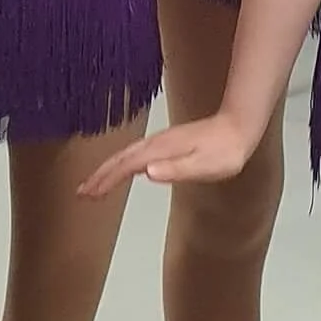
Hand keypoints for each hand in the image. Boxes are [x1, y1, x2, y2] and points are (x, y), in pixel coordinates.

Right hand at [80, 109, 256, 197]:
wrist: (238, 126)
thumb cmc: (225, 152)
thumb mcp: (205, 167)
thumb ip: (177, 170)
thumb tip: (147, 172)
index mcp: (161, 150)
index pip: (126, 166)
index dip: (107, 179)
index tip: (89, 194)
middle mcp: (156, 143)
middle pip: (121, 159)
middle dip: (100, 175)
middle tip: (81, 192)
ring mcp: (160, 141)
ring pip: (126, 155)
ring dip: (108, 169)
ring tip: (94, 183)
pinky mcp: (166, 142)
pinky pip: (135, 153)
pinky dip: (122, 163)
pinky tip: (123, 169)